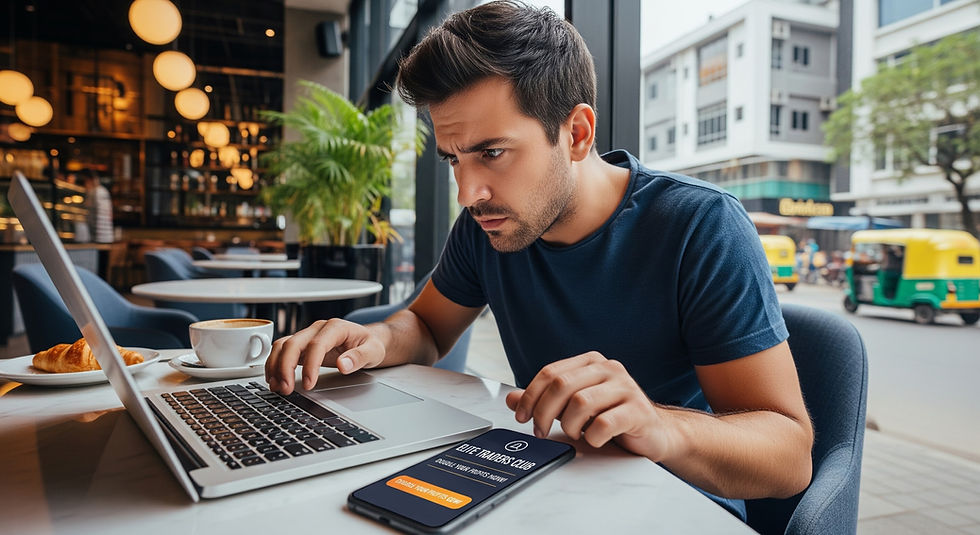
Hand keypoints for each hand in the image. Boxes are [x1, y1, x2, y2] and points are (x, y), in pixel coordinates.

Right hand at [265, 318, 385, 394]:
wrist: (368, 339)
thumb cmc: (370, 344)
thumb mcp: (373, 351)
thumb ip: (359, 357)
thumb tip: (343, 365)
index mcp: (335, 327)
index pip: (316, 345)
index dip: (310, 366)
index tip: (309, 384)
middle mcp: (318, 329)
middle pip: (293, 343)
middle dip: (285, 367)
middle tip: (286, 389)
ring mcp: (308, 336)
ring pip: (283, 345)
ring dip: (276, 366)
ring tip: (277, 387)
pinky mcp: (303, 345)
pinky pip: (283, 351)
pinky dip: (275, 365)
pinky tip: (275, 380)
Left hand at [504, 352, 675, 460]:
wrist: (654, 432)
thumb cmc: (612, 417)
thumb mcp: (574, 407)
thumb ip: (544, 401)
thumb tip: (511, 399)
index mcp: (591, 362)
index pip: (551, 373)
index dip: (530, 396)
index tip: (522, 416)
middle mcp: (609, 369)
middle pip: (562, 385)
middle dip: (543, 412)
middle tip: (540, 431)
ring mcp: (626, 387)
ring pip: (580, 403)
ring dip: (569, 425)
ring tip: (575, 433)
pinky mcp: (638, 410)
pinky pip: (603, 423)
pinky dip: (591, 436)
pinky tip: (594, 439)